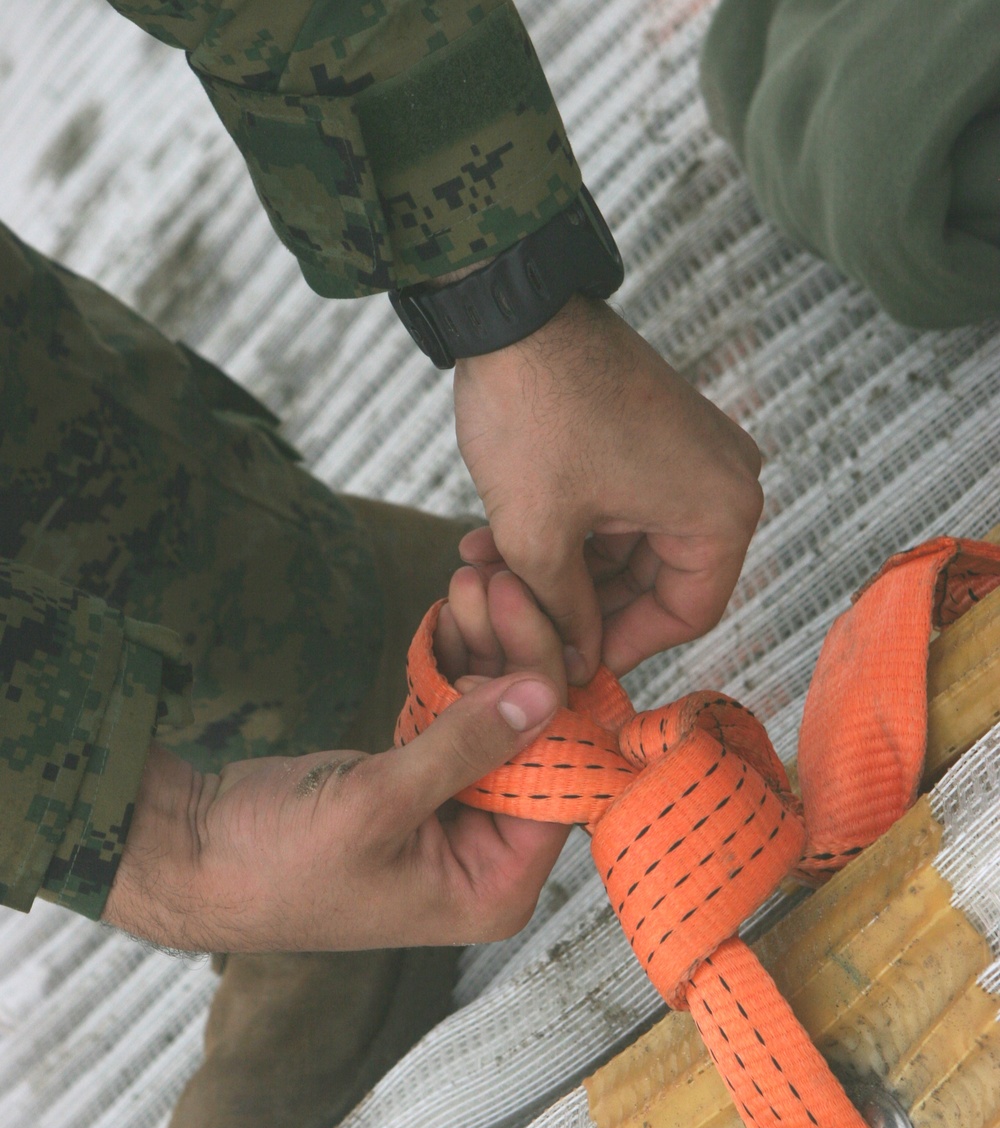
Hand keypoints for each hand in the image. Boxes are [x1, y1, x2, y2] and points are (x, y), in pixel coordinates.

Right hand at [103, 573, 567, 953]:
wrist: (192, 853)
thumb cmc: (275, 861)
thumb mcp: (378, 803)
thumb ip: (465, 746)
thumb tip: (545, 692)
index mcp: (495, 888)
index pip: (558, 781)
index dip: (549, 695)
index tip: (525, 616)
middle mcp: (489, 857)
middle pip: (533, 742)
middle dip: (513, 659)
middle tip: (490, 586)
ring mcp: (457, 817)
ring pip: (497, 719)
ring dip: (483, 651)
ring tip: (466, 586)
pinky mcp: (422, 782)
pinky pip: (457, 716)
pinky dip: (452, 668)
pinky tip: (448, 617)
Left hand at [453, 294, 762, 680]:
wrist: (513, 309)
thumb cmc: (535, 415)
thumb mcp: (538, 538)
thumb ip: (562, 614)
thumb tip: (573, 665)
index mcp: (722, 512)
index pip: (686, 615)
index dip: (622, 647)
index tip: (567, 660)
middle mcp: (726, 481)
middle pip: (658, 582)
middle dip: (580, 605)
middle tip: (518, 621)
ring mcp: (694, 453)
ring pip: (631, 548)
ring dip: (563, 568)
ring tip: (492, 576)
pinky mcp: (658, 434)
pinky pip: (624, 507)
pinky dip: (571, 529)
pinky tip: (499, 544)